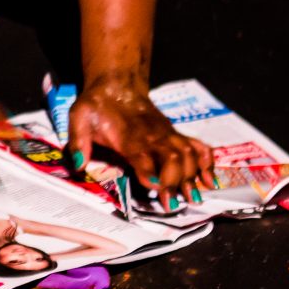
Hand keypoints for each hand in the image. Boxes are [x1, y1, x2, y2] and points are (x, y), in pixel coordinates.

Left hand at [66, 77, 212, 210]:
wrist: (117, 85)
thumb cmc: (96, 105)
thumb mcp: (79, 117)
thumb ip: (78, 141)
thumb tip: (77, 165)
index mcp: (128, 134)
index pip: (141, 153)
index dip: (149, 169)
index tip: (154, 186)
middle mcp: (153, 135)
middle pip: (171, 156)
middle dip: (175, 180)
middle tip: (173, 204)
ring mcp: (167, 134)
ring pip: (187, 153)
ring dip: (192, 176)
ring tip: (195, 198)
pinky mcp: (175, 134)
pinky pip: (197, 146)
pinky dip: (207, 163)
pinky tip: (210, 181)